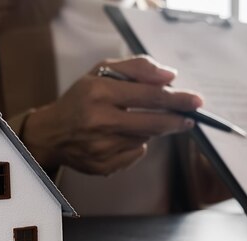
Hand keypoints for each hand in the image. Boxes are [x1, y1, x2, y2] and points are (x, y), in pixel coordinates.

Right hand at [23, 56, 202, 175]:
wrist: (51, 134)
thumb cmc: (80, 99)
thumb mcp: (102, 72)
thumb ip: (137, 69)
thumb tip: (170, 76)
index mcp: (99, 93)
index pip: (149, 95)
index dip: (177, 99)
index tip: (196, 101)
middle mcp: (99, 121)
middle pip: (153, 123)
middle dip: (176, 121)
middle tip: (189, 119)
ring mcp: (101, 147)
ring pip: (145, 138)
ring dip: (149, 130)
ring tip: (130, 121)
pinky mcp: (104, 166)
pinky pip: (135, 154)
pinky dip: (135, 145)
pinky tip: (118, 138)